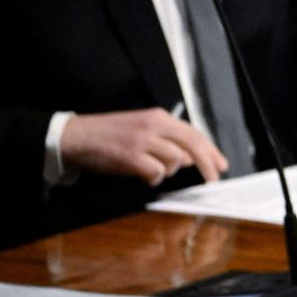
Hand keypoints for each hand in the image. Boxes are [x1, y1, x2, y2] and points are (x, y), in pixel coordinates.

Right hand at [60, 108, 228, 185]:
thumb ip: (167, 140)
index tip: (221, 164)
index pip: (194, 133)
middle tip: (214, 179)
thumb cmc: (109, 135)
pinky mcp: (130, 156)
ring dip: (170, 171)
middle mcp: (153, 125)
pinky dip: (154, 179)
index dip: (211, 150)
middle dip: (208, 164)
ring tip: (153, 169)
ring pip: (175, 161)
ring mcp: (142, 140)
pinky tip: (145, 176)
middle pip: (192, 145)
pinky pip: (156, 173)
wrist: (75, 136)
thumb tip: (190, 158)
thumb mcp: (142, 129)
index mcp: (158, 117)